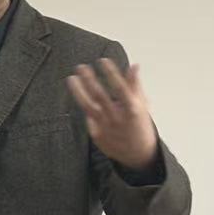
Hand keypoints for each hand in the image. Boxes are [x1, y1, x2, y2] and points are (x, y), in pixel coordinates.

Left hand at [66, 57, 158, 172]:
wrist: (137, 154)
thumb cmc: (139, 125)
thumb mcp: (142, 105)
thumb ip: (135, 86)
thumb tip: (134, 65)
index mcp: (132, 109)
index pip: (120, 87)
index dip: (111, 73)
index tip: (102, 60)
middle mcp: (117, 118)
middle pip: (100, 95)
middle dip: (89, 79)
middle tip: (81, 66)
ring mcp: (105, 127)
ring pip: (87, 105)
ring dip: (78, 90)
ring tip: (71, 78)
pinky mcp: (95, 134)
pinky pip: (89, 116)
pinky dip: (86, 106)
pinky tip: (83, 98)